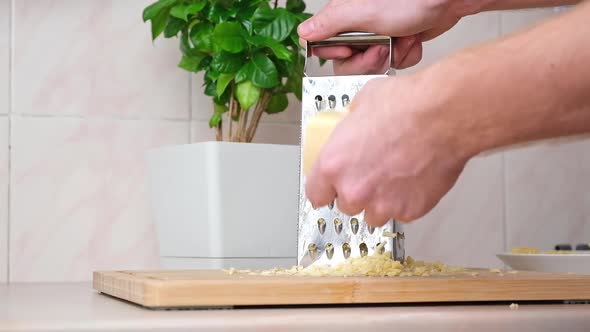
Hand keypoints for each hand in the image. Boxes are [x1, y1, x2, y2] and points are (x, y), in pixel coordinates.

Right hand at [298, 0, 480, 73]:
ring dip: (392, 57)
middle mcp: (358, 24)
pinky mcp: (396, 41)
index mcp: (344, 14)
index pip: (323, 46)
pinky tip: (412, 40)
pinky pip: (394, 62)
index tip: (351, 50)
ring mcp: (378, 33)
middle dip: (368, 60)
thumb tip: (303, 32)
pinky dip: (406, 55)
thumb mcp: (364, 11)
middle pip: (348, 61)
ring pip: (373, 64)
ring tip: (403, 39)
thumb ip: (331, 23)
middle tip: (381, 48)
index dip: (338, 55)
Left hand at [304, 75, 470, 225]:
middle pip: (346, 205)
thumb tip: (353, 124)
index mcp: (333, 164)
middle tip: (373, 174)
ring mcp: (382, 204)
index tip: (331, 188)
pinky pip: (403, 213)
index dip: (325, 190)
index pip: (315, 194)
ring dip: (381, 202)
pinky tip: (416, 180)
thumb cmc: (406, 105)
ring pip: (374, 215)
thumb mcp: (362, 103)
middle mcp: (353, 190)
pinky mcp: (410, 210)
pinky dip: (408, 202)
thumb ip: (351, 125)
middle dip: (357, 193)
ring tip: (396, 178)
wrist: (443, 116)